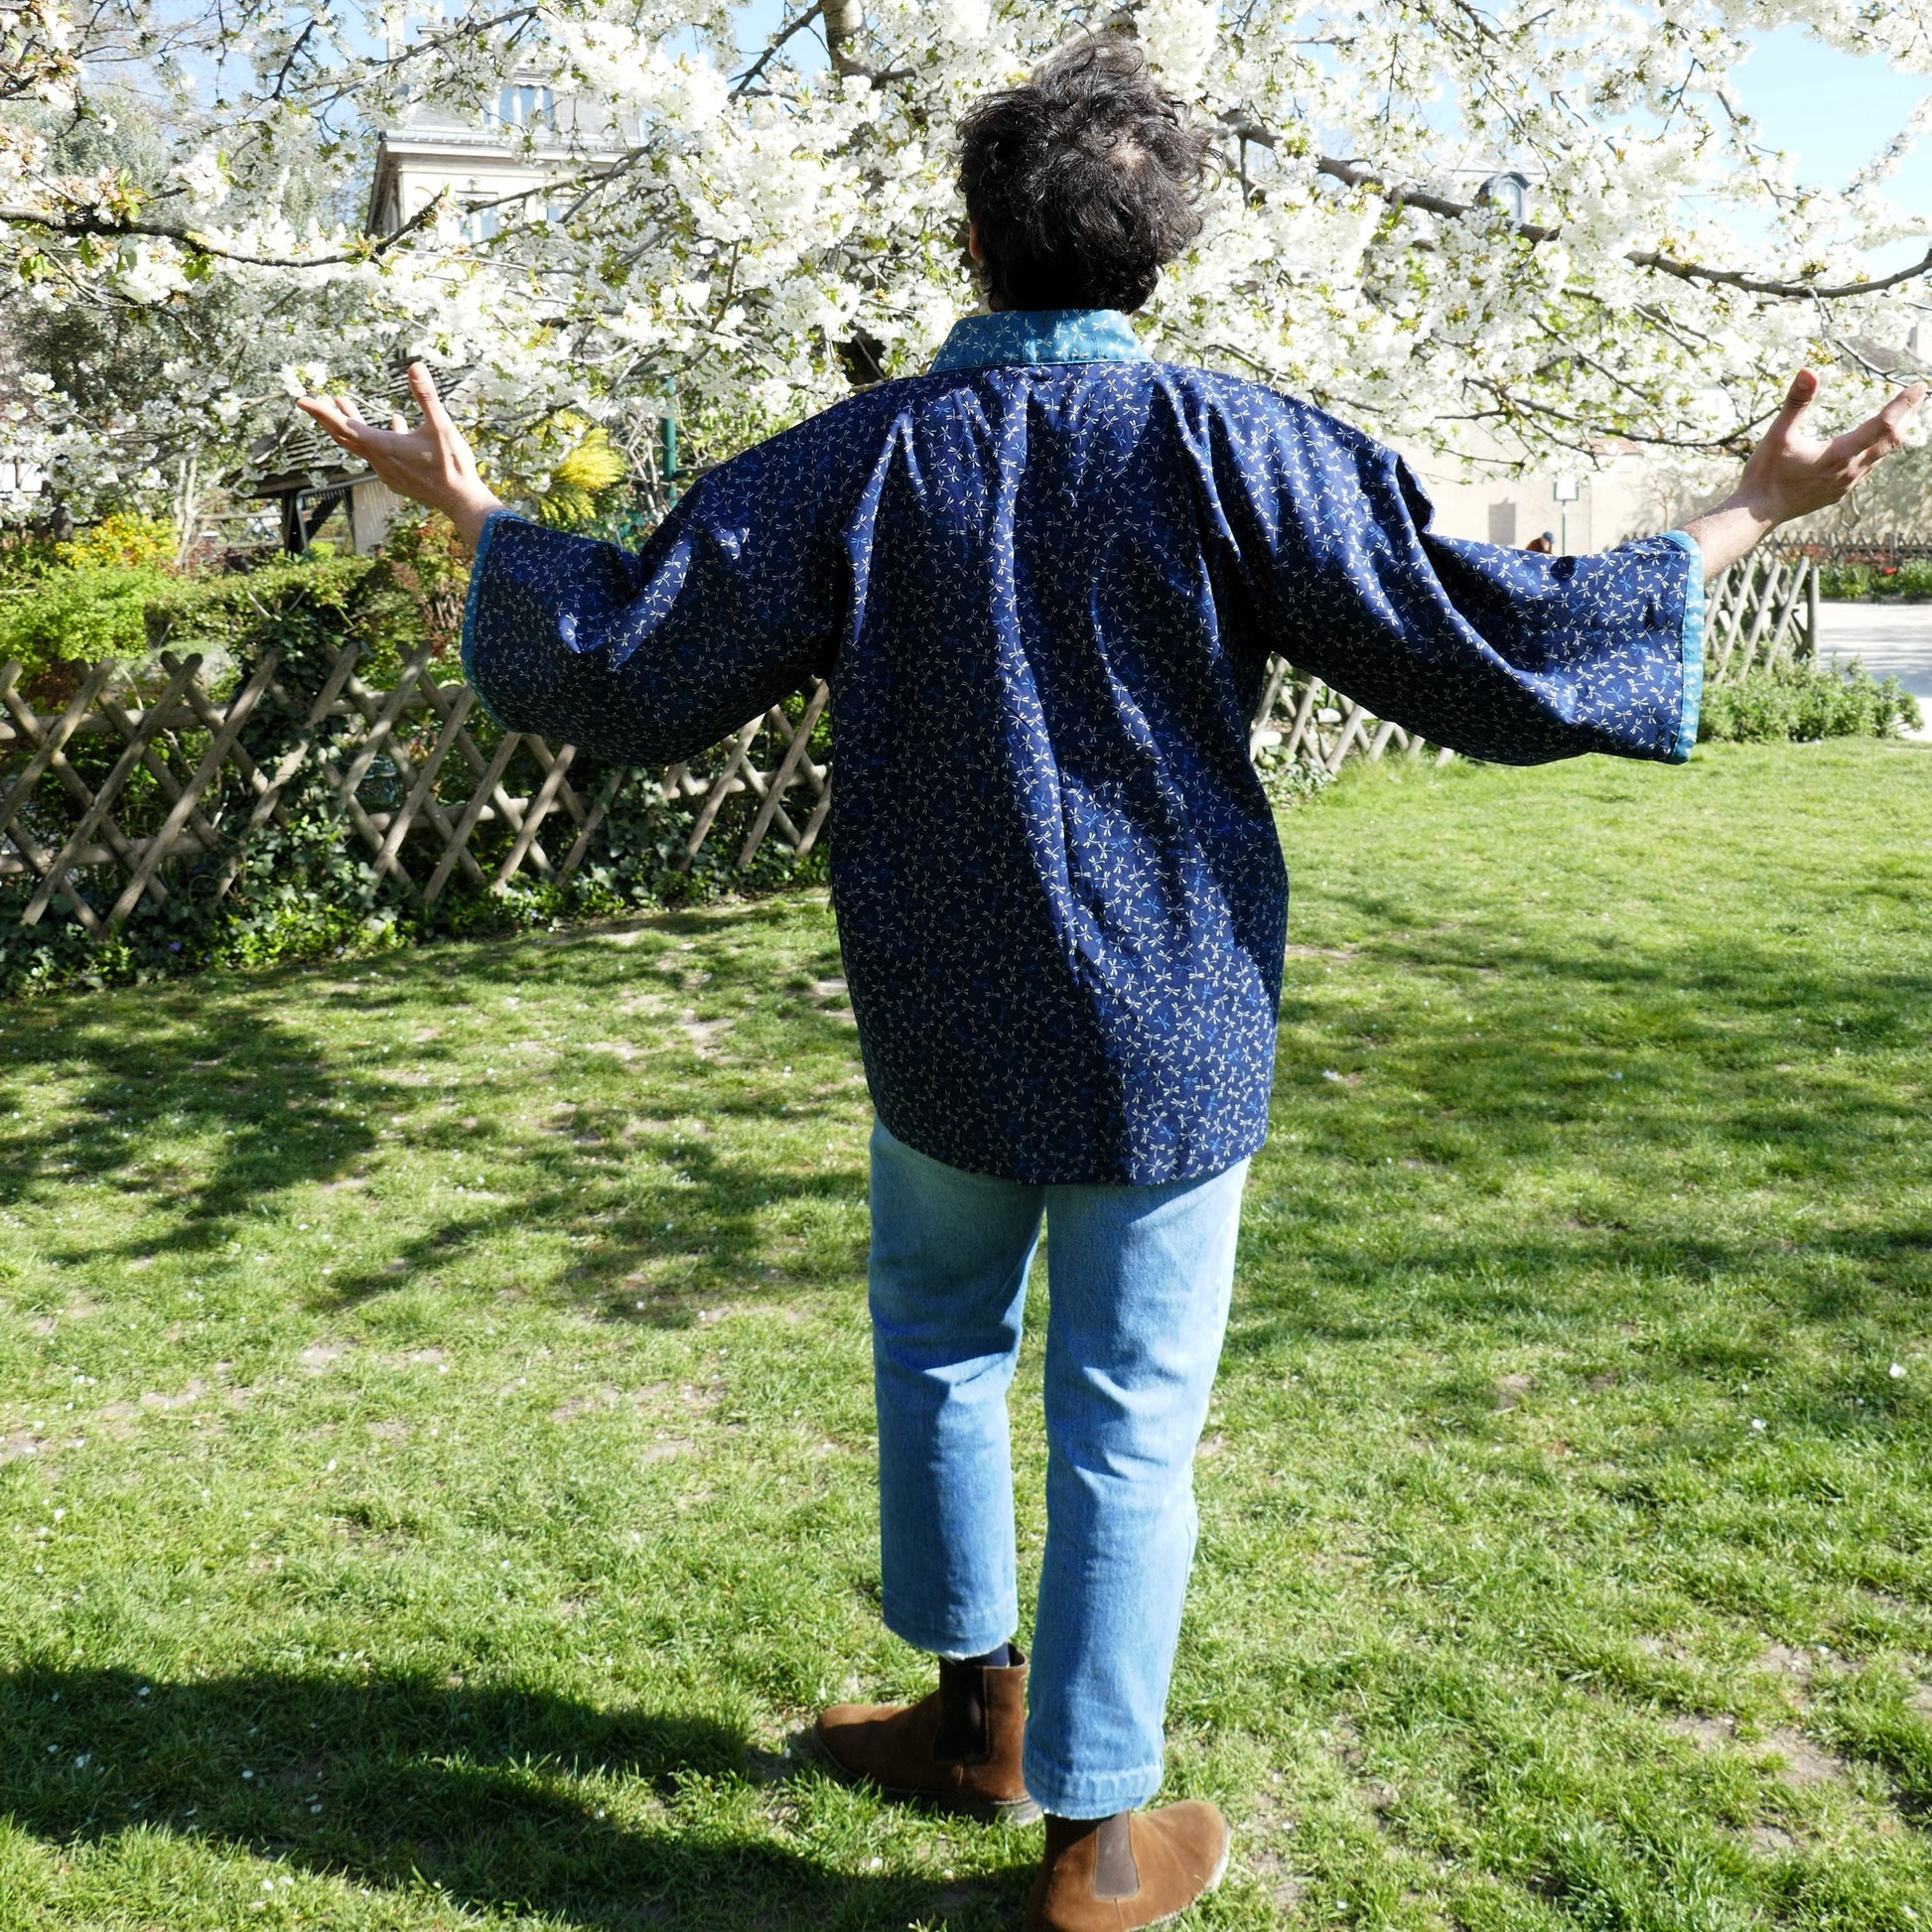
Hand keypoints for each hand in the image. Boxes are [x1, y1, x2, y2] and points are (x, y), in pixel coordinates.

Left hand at [296, 362, 504, 554]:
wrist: (462, 500)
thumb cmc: (452, 464)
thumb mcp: (441, 426)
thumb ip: (426, 395)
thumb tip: (415, 365)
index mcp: (383, 446)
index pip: (343, 426)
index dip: (320, 412)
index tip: (301, 400)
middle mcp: (379, 460)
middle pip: (345, 436)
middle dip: (328, 416)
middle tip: (312, 401)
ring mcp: (387, 472)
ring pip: (361, 444)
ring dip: (352, 423)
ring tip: (344, 403)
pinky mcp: (398, 479)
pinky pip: (379, 454)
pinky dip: (377, 437)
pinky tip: (396, 423)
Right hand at [1682, 369, 1924, 578]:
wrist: (1755, 514)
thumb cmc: (1765, 474)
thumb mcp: (1777, 434)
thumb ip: (1796, 402)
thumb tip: (1808, 371)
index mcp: (1839, 454)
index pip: (1884, 424)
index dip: (1903, 403)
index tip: (1919, 386)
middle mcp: (1849, 470)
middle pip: (1891, 440)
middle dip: (1908, 416)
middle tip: (1919, 396)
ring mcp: (1845, 485)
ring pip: (1882, 456)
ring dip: (1895, 435)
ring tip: (1904, 418)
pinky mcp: (1837, 494)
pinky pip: (1868, 470)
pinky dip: (1878, 452)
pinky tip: (1873, 447)